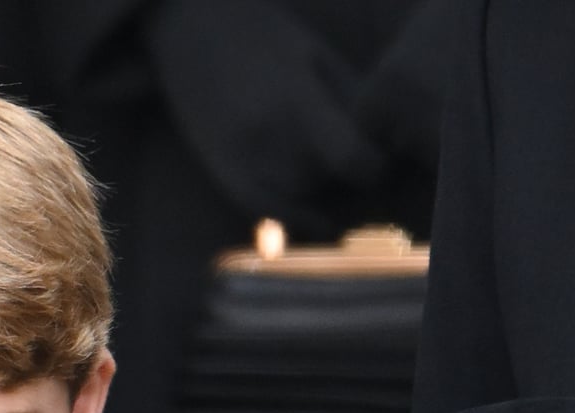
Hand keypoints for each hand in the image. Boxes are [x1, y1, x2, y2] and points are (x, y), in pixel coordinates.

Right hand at [145, 0, 385, 230]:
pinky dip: (296, 220)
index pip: (351, 158)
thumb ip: (350, 102)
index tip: (379, 160)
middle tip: (357, 168)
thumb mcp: (316, 56)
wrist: (189, 28)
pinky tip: (320, 221)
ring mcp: (239, 156)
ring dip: (323, 197)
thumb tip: (384, 148)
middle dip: (349, 182)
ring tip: (332, 177)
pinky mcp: (221, 169)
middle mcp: (265, 135)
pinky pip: (265, 211)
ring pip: (299, 199)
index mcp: (295, 98)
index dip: (374, 167)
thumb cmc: (262, 35)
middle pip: (326, 183)